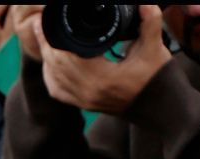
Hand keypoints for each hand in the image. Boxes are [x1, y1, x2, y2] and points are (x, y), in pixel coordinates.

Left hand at [36, 5, 171, 114]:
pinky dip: (51, 76)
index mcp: (101, 78)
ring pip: (53, 79)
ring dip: (46, 59)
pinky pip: (58, 91)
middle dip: (45, 44)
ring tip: (43, 40)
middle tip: (39, 25)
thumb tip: (143, 3)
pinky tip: (49, 64)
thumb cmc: (157, 77)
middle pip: (55, 65)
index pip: (65, 56)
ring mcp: (84, 101)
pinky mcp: (84, 105)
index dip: (52, 38)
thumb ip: (149, 21)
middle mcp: (88, 92)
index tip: (45, 22)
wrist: (160, 108)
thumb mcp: (154, 47)